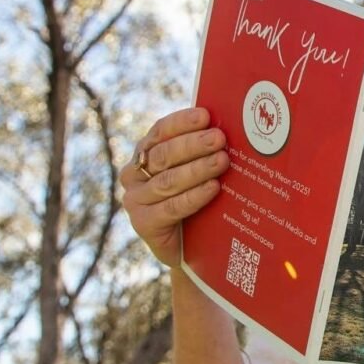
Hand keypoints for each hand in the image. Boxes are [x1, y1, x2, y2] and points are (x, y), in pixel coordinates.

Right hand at [121, 107, 228, 265]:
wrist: (187, 248)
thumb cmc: (195, 200)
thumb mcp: (195, 172)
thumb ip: (202, 151)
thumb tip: (230, 127)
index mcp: (144, 154)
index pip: (160, 132)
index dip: (181, 123)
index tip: (205, 115)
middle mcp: (133, 175)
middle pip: (164, 156)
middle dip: (193, 145)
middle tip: (219, 138)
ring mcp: (135, 201)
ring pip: (168, 181)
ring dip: (197, 169)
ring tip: (222, 161)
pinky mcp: (143, 224)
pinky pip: (171, 208)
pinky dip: (194, 196)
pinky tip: (213, 188)